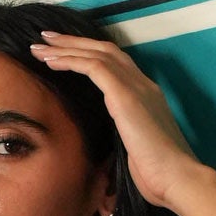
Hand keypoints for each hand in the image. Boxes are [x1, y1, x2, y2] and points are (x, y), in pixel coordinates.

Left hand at [35, 32, 207, 213]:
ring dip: (65, 48)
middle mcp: (142, 84)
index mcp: (145, 95)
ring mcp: (136, 87)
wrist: (177, 178)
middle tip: (45, 38)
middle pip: (105, 50)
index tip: (61, 52)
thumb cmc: (157, 173)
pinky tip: (51, 62)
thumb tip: (104, 143)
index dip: (87, 54)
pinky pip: (94, 68)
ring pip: (97, 54)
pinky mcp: (126, 96)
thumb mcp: (134, 148)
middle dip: (73, 42)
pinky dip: (71, 61)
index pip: (114, 64)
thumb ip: (121, 135)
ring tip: (39, 46)